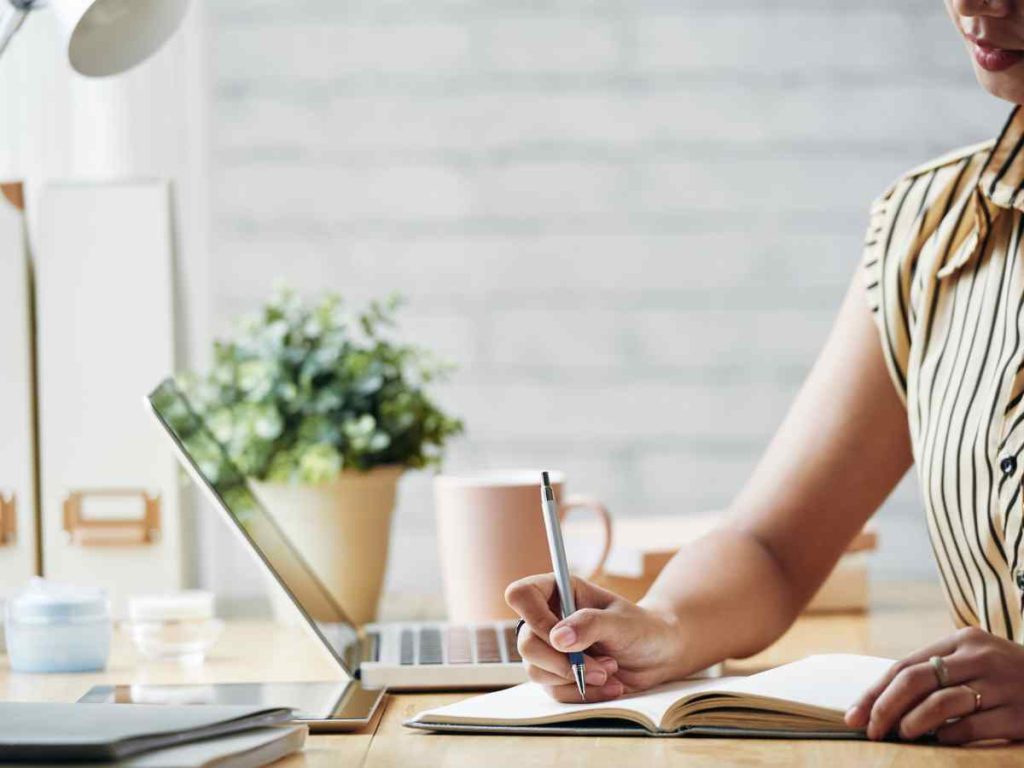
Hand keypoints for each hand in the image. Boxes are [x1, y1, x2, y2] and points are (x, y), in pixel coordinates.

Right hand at [504, 574, 686, 702]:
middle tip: (601, 666)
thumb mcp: (622, 622)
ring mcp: (549, 649)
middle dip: (563, 662)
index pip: (521, 595)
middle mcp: (548, 618)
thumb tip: (558, 638)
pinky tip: (609, 686)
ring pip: (536, 670)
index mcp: (558, 591)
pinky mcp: (557, 675)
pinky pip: (555, 691)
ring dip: (576, 678)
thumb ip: (590, 624)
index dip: (533, 617)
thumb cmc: (641, 628)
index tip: (561, 638)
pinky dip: (583, 694)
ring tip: (611, 671)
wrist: (657, 656)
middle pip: (526, 643)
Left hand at [845, 627, 1023, 744]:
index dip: (876, 691)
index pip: (906, 665)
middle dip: (885, 707)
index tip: (854, 714)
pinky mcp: (1020, 714)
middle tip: (871, 730)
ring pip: (941, 703)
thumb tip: (882, 702)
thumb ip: (937, 674)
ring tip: (902, 735)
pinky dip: (947, 736)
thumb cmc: (1007, 677)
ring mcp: (1002, 685)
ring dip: (913, 723)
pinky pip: (971, 727)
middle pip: (916, 680)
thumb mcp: (975, 662)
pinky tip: (940, 741)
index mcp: (963, 640)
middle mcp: (981, 657)